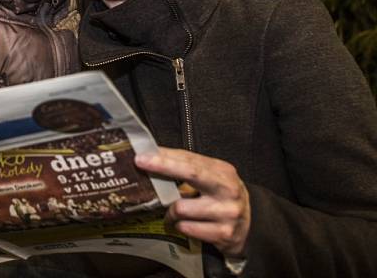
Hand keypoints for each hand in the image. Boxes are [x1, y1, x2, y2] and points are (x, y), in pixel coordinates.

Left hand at [135, 147, 250, 256]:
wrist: (250, 225)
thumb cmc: (222, 196)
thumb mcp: (211, 177)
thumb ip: (187, 167)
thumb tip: (154, 156)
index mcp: (222, 172)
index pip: (190, 160)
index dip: (165, 157)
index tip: (143, 155)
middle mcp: (228, 190)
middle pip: (191, 174)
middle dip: (163, 166)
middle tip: (140, 163)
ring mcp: (227, 213)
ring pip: (182, 208)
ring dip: (170, 212)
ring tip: (173, 212)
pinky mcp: (223, 234)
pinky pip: (187, 228)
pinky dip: (181, 226)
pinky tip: (186, 224)